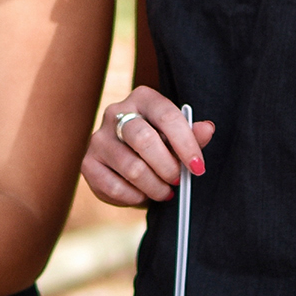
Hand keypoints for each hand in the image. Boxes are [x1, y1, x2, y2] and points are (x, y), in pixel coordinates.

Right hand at [83, 86, 213, 205]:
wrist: (130, 163)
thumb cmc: (160, 146)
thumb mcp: (179, 139)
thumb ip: (193, 135)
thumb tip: (207, 129)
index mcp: (142, 99)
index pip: (166, 116)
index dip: (186, 144)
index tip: (198, 167)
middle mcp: (115, 113)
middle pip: (143, 139)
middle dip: (167, 166)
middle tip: (177, 180)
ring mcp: (98, 138)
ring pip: (131, 167)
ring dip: (153, 186)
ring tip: (163, 191)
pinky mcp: (88, 163)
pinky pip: (113, 186)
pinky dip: (134, 197)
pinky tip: (141, 194)